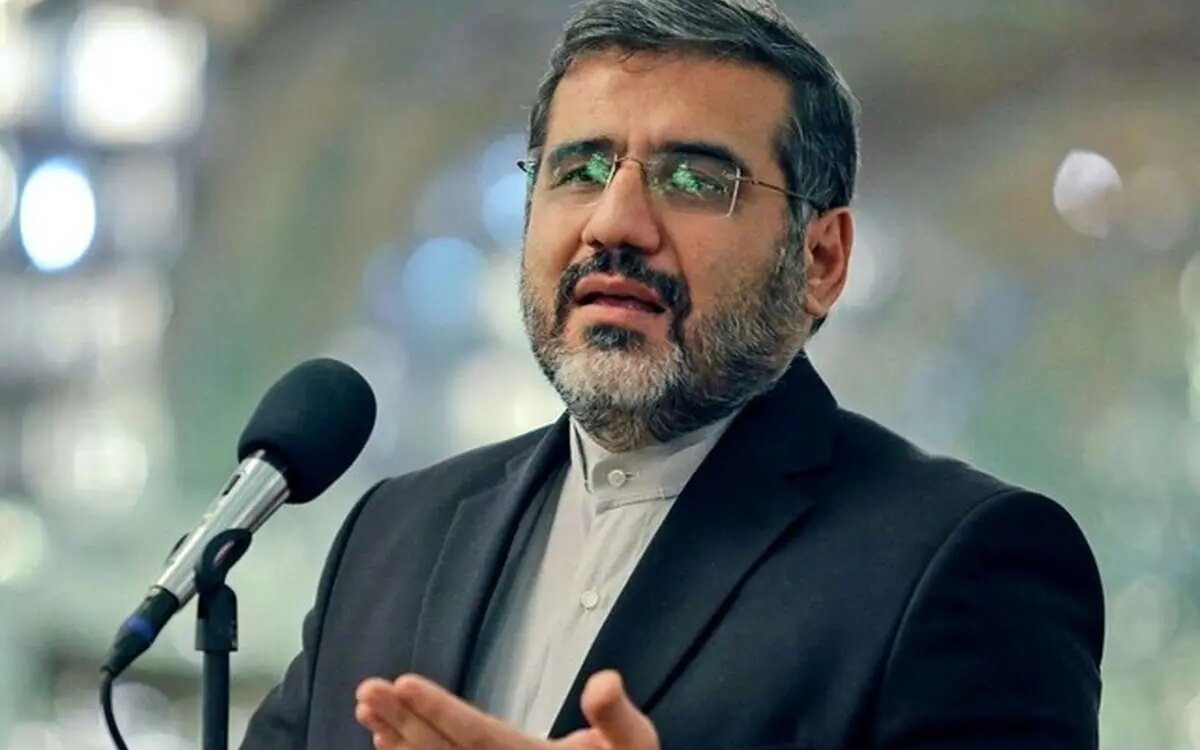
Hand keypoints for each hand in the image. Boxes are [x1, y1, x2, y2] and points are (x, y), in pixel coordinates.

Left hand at [355, 669, 658, 749]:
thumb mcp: (635, 746)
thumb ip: (617, 718)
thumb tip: (603, 681)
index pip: (479, 736)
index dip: (439, 710)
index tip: (401, 684)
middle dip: (404, 720)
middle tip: (365, 691)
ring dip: (398, 739)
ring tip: (364, 711)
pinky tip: (385, 745)